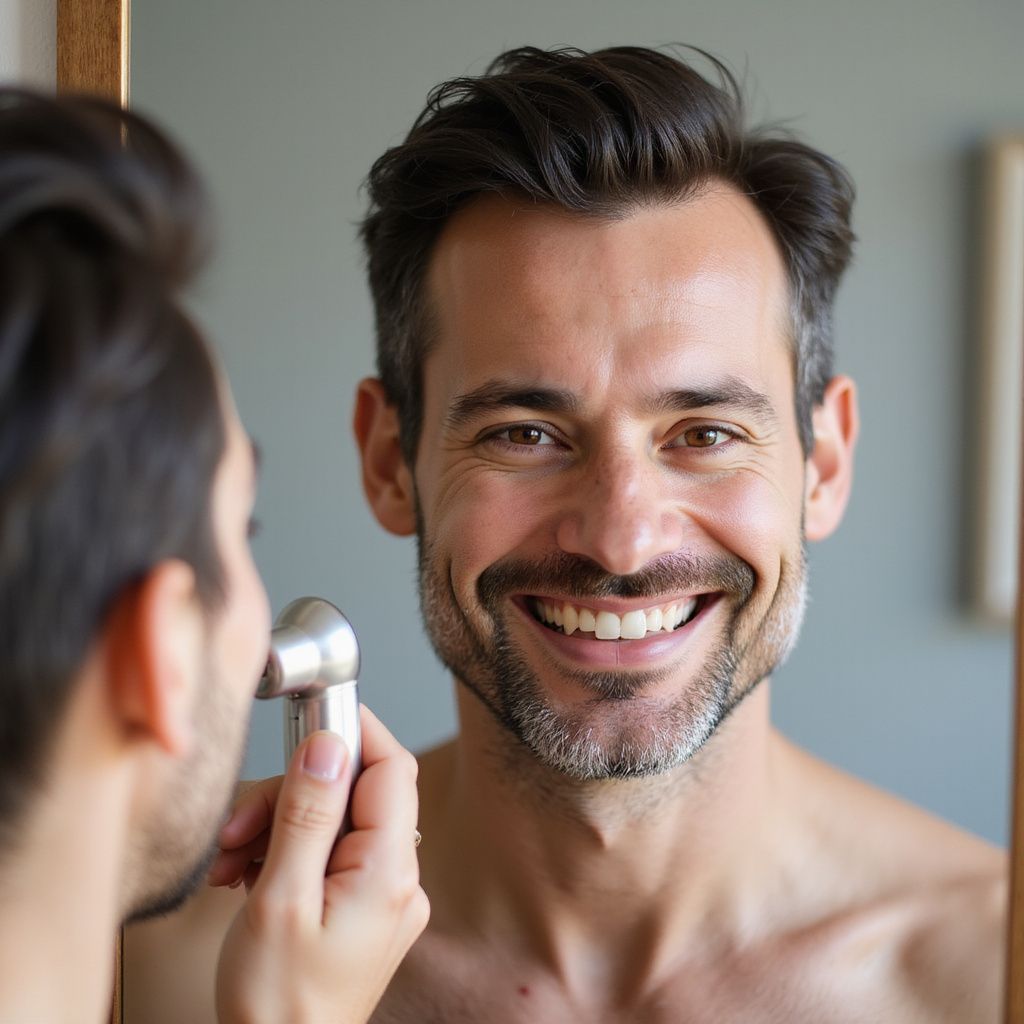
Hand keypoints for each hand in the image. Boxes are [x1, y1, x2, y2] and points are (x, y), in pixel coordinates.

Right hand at [212, 707, 428, 1023]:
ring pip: (333, 823)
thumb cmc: (278, 1007)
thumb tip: (328, 744)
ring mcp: (380, 896)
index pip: (392, 769)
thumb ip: (307, 815)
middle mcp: (397, 880)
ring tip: (231, 862)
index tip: (311, 719)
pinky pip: (327, 856)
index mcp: (389, 873)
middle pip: (354, 794)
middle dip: (291, 797)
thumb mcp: (280, 900)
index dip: (354, 734)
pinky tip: (245, 876)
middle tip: (240, 827)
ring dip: (277, 829)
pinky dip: (285, 855)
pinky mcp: (359, 909)